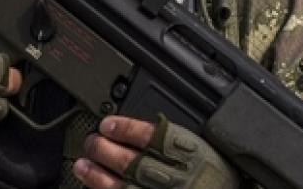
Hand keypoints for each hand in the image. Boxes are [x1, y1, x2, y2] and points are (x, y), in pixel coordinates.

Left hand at [76, 114, 239, 188]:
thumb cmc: (219, 179)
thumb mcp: (209, 151)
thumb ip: (182, 139)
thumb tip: (148, 122)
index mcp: (195, 157)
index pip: (156, 139)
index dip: (126, 130)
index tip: (108, 123)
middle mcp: (180, 180)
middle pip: (135, 163)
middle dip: (106, 151)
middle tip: (92, 141)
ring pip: (125, 187)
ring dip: (99, 176)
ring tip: (83, 164)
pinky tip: (93, 185)